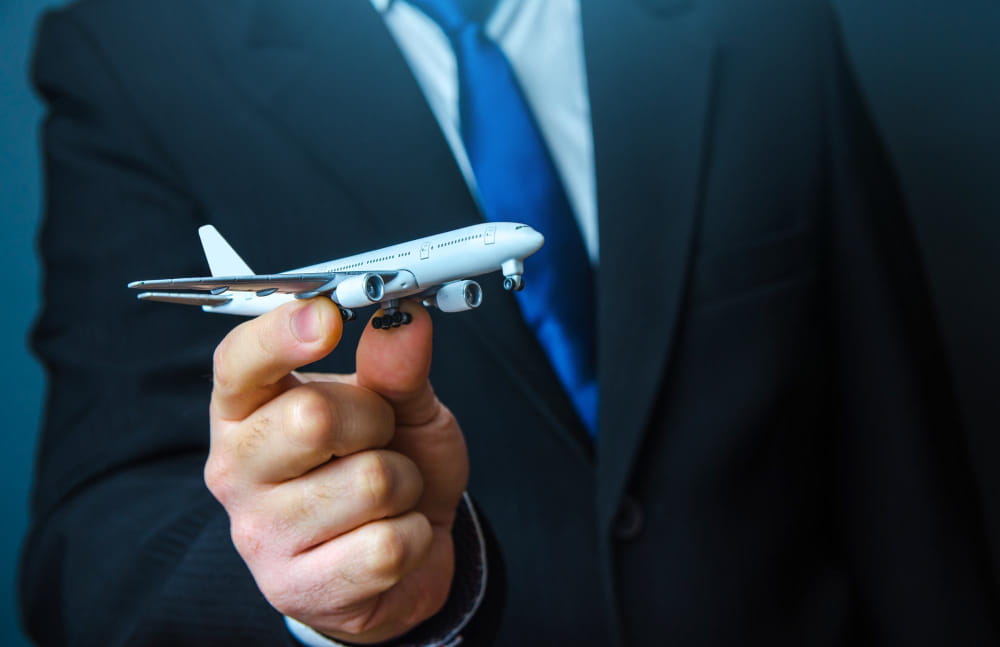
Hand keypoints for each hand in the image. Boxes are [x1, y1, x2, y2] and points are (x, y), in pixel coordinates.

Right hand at [204, 299, 468, 643]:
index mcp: (247, 408)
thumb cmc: (391, 465)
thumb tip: (406, 322)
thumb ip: (398, 367)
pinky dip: (413, 535)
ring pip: (369, 483)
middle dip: (376, 420)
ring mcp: (259, 533)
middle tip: (380, 435)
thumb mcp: (401, 408)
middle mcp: (236, 467)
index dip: (282, 334)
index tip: (326, 316)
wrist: (406, 555)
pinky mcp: (294, 588)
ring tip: (388, 492)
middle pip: (312, 417)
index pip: (240, 361)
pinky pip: (388, 545)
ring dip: (404, 483)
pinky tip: (392, 535)